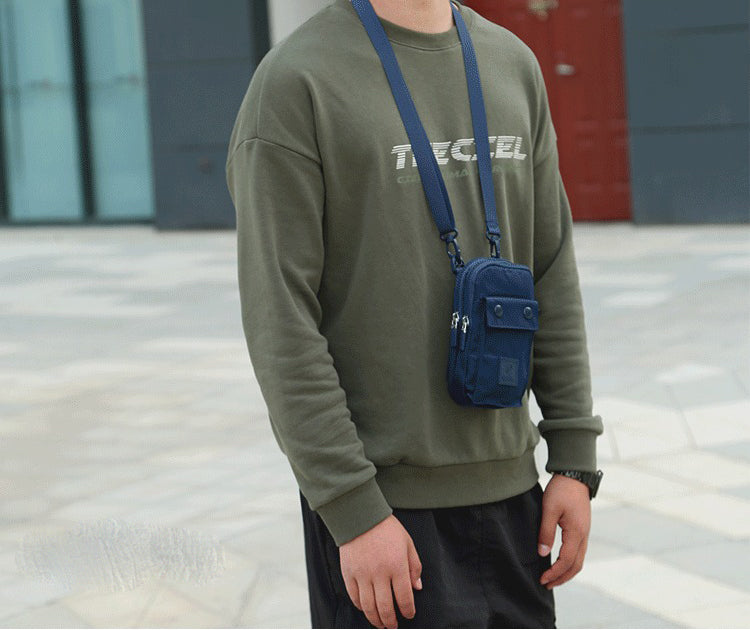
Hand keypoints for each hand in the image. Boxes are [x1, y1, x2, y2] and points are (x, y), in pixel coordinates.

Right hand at [339, 514, 422, 628]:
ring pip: (368, 607)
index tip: (409, 614)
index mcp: (397, 566)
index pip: (404, 598)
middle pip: (385, 607)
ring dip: (375, 619)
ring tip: (380, 623)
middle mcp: (379, 573)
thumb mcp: (407, 543)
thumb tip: (417, 587)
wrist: (360, 515)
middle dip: (391, 621)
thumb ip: (414, 566)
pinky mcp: (348, 573)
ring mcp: (362, 574)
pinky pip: (354, 597)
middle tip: (393, 626)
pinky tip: (366, 609)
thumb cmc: (387, 528)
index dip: (408, 610)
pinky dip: (360, 607)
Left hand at [537, 473, 590, 588]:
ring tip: (553, 578)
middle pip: (576, 565)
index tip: (542, 579)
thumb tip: (543, 553)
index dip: (554, 572)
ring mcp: (585, 533)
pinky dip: (570, 562)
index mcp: (576, 532)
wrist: (575, 476)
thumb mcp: (549, 509)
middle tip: (546, 584)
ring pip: (579, 560)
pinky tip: (560, 562)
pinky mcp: (582, 529)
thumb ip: (546, 532)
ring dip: (567, 572)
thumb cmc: (561, 490)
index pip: (566, 561)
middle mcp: (584, 536)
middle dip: (562, 578)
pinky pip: (579, 552)